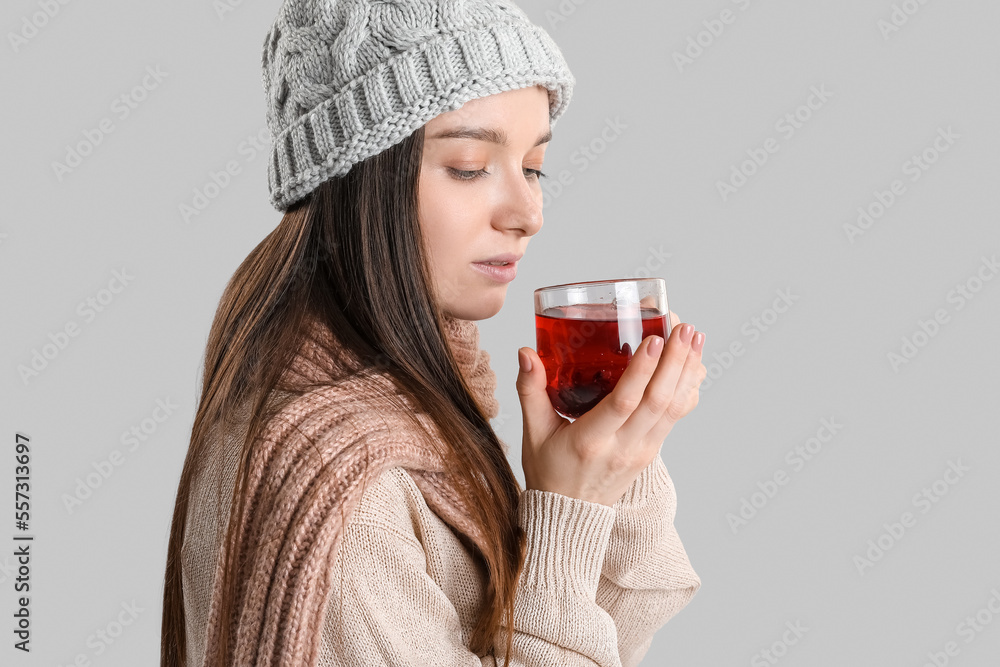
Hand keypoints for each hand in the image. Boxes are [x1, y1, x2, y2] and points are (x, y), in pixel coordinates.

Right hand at [516, 310, 706, 505]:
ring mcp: (642, 451)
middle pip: (658, 401)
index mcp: (590, 441)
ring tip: (695, 338)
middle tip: (685, 329)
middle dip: (676, 361)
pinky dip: (687, 389)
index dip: (642, 371)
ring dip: (687, 371)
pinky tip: (694, 365)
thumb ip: (530, 390)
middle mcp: (623, 447)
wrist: (569, 515)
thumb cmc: (549, 472)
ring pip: (673, 408)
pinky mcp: (652, 451)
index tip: (654, 340)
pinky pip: (675, 417)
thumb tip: (525, 352)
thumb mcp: (533, 432)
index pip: (623, 403)